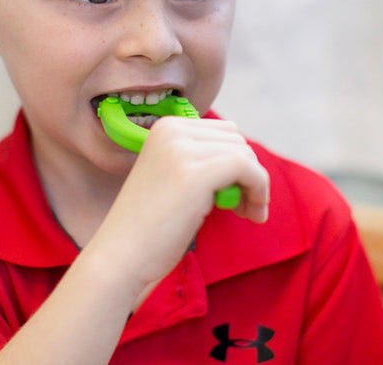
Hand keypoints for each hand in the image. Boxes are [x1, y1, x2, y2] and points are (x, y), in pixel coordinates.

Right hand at [89, 116, 269, 300]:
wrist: (122, 256)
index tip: (237, 192)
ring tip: (245, 213)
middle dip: (248, 172)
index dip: (237, 161)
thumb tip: (245, 157)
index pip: (223, 131)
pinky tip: (253, 214)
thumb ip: (200, 159)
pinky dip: (260, 190)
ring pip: (245, 154)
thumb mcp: (173, 175)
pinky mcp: (195, 174)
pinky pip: (249, 169)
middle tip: (242, 207)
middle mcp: (172, 130)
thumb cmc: (150, 224)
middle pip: (237, 140)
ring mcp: (181, 150)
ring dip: (255, 185)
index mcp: (165, 127)